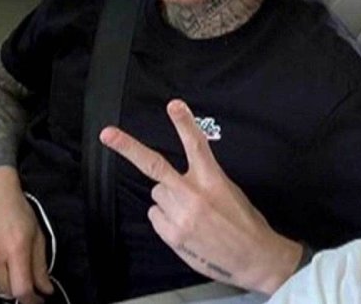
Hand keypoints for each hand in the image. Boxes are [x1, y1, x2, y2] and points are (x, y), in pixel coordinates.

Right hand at [0, 166, 53, 303]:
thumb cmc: (18, 210)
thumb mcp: (37, 235)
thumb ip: (41, 265)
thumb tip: (46, 290)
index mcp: (15, 248)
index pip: (21, 289)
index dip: (31, 300)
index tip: (38, 300)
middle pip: (5, 293)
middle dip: (18, 294)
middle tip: (28, 287)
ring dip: (4, 282)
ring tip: (11, 263)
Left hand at [100, 99, 302, 293]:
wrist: (253, 257)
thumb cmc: (244, 222)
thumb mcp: (229, 190)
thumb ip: (204, 178)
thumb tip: (179, 178)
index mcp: (213, 179)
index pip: (196, 144)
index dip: (184, 123)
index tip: (173, 104)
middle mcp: (194, 195)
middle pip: (154, 165)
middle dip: (128, 148)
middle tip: (107, 134)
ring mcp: (180, 216)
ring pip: (156, 194)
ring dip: (167, 199)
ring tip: (190, 212)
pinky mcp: (172, 235)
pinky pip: (155, 215)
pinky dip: (165, 218)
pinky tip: (185, 226)